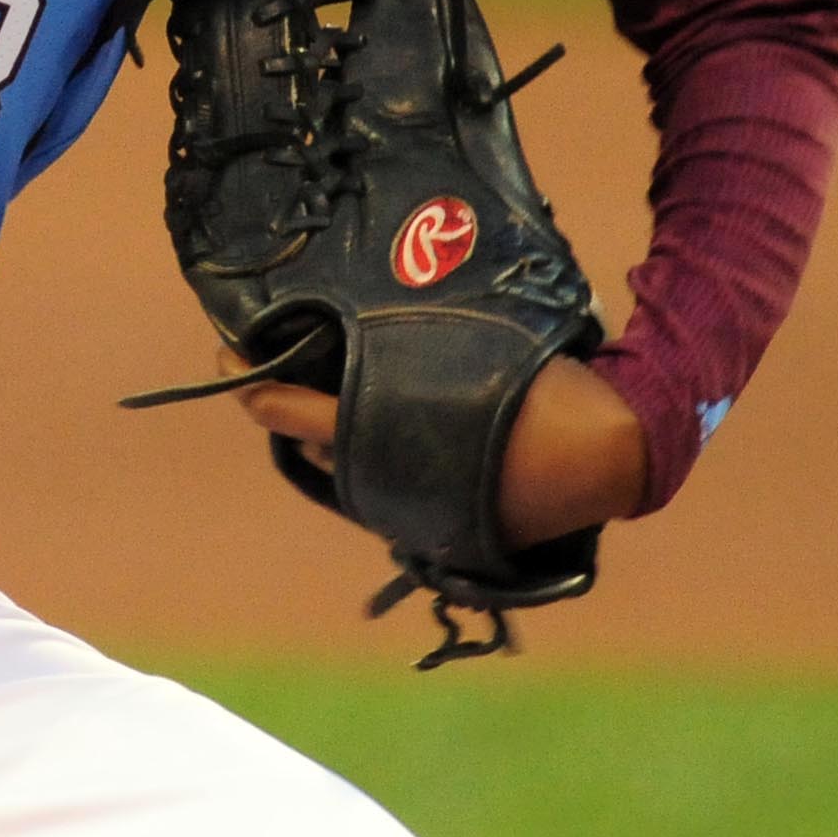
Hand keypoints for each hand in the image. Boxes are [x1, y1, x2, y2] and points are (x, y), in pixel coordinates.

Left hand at [228, 349, 648, 547]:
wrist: (611, 449)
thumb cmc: (546, 383)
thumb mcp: (476, 341)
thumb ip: (417, 342)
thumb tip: (359, 311)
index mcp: (396, 432)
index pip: (302, 413)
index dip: (258, 388)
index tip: (226, 359)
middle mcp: (395, 479)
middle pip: (314, 449)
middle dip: (281, 413)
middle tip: (252, 375)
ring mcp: (416, 508)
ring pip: (345, 475)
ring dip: (322, 441)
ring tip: (303, 396)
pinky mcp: (441, 525)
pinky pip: (386, 492)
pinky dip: (369, 464)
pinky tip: (365, 432)